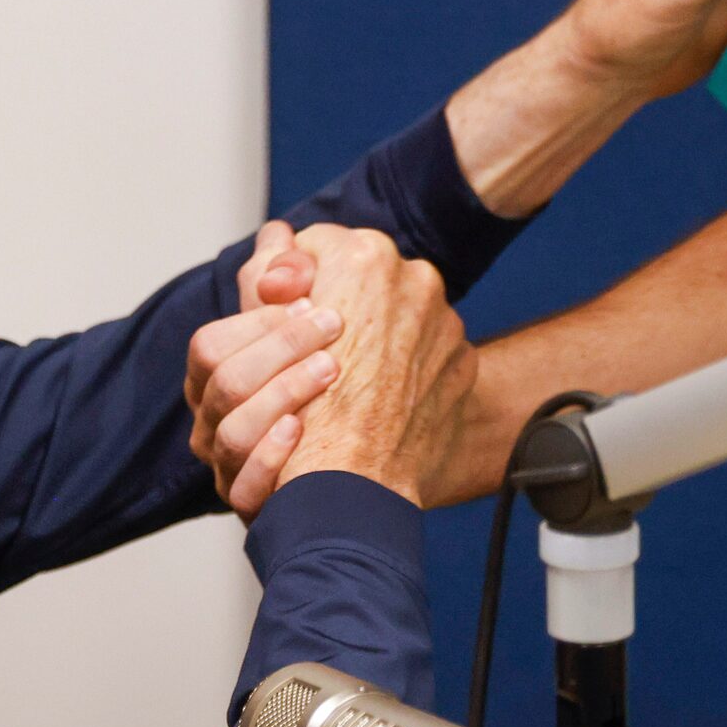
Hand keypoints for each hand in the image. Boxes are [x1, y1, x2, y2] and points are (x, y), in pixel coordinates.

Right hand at [186, 222, 344, 518]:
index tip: (311, 300)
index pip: (211, 346)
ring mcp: (233, 472)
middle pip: (221, 384)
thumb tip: (279, 235)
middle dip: (278, 349)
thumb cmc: (339, 389)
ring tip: (333, 369)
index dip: (258, 321)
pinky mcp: (260, 511)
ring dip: (284, 393)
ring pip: (230, 436)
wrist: (377, 471)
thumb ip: (294, 280)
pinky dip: (272, 457)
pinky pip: (246, 492)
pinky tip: (305, 428)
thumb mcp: (313, 328)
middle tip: (334, 325)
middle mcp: (217, 427)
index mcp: (220, 381)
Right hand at [275, 226, 476, 505]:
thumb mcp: (264, 333)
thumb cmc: (305, 416)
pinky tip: (379, 397)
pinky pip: (426, 348)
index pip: (317, 245)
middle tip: (320, 345)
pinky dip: (404, 366)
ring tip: (347, 376)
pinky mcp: (462, 359)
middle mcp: (414, 277)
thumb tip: (280, 237)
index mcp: (363, 258)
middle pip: (362, 275)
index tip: (290, 313)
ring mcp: (445, 319)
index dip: (294, 283)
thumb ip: (272, 272)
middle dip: (338, 304)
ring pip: (396, 311)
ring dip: (373, 336)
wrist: (355, 489)